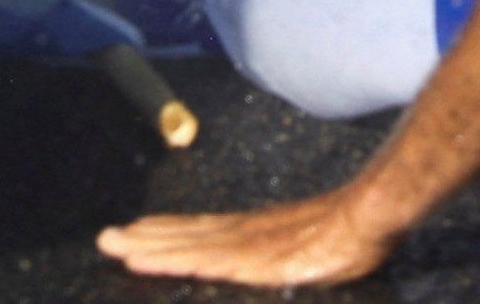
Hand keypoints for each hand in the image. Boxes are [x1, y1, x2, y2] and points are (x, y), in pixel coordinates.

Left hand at [98, 195, 401, 286]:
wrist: (373, 214)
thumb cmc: (352, 233)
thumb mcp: (310, 251)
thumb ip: (285, 259)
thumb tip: (277, 266)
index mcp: (256, 233)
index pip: (201, 232)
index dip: (166, 234)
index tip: (134, 233)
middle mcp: (246, 234)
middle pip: (187, 236)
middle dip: (145, 239)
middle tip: (106, 239)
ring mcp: (253, 245)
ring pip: (192, 247)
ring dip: (153, 249)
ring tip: (119, 246)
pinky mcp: (262, 261)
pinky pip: (216, 261)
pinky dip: (186, 259)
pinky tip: (162, 261)